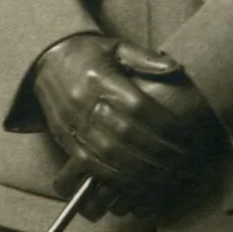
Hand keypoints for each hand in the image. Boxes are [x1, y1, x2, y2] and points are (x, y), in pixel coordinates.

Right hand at [33, 35, 225, 218]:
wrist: (44, 62)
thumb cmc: (89, 54)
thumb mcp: (116, 47)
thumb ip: (146, 59)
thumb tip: (176, 68)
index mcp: (100, 77)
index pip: (138, 106)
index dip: (165, 125)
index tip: (188, 137)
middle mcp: (83, 101)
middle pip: (126, 135)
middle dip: (159, 153)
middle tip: (185, 163)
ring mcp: (72, 123)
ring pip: (109, 155)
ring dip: (141, 171)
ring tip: (168, 178)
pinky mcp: (65, 139)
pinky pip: (90, 165)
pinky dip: (115, 179)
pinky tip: (137, 184)